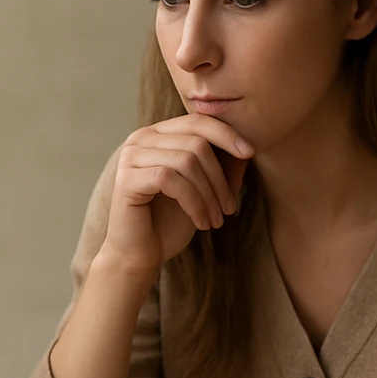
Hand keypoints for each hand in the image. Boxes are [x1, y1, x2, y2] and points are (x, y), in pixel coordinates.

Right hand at [97, 116, 253, 279]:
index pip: (197, 121)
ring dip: (209, 195)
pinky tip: (201, 222)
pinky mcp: (126, 179)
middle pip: (196, 141)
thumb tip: (247, 146)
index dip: (226, 134)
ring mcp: (131, 157)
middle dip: (219, 178)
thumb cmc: (170, 223)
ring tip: (216, 220)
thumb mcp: (205, 191)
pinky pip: (170, 179)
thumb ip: (222, 167)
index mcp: (158, 135)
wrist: (140, 256)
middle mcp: (140, 139)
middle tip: (229, 208)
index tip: (250, 153)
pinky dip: (194, 202)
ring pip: (186, 161)